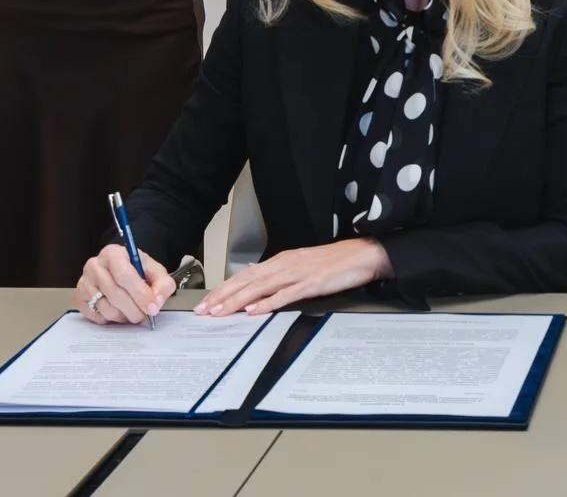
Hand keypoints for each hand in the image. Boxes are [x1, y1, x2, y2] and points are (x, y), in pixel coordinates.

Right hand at [75, 244, 175, 324]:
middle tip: (144, 315)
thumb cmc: (137, 272)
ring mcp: (84, 282)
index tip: (152, 308)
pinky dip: (111, 319)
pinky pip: (96, 317)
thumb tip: (156, 302)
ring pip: (106, 308)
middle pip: (115, 294)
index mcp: (113, 253)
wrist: (120, 273)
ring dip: (124, 316)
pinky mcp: (79, 299)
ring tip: (131, 311)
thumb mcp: (155, 272)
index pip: (125, 275)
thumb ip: (162, 284)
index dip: (140, 294)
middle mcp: (94, 265)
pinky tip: (118, 311)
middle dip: (134, 309)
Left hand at [195, 238, 391, 316]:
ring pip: (260, 288)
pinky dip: (267, 303)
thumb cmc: (335, 261)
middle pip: (247, 281)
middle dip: (223, 296)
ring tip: (220, 312)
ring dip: (237, 301)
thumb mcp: (301, 263)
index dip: (225, 288)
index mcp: (282, 261)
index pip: (246, 275)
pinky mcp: (311, 283)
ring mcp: (298, 274)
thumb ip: (279, 271)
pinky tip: (254, 310)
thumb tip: (257, 274)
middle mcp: (285, 265)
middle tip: (204, 310)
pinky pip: (285, 295)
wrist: (362, 254)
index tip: (208, 301)